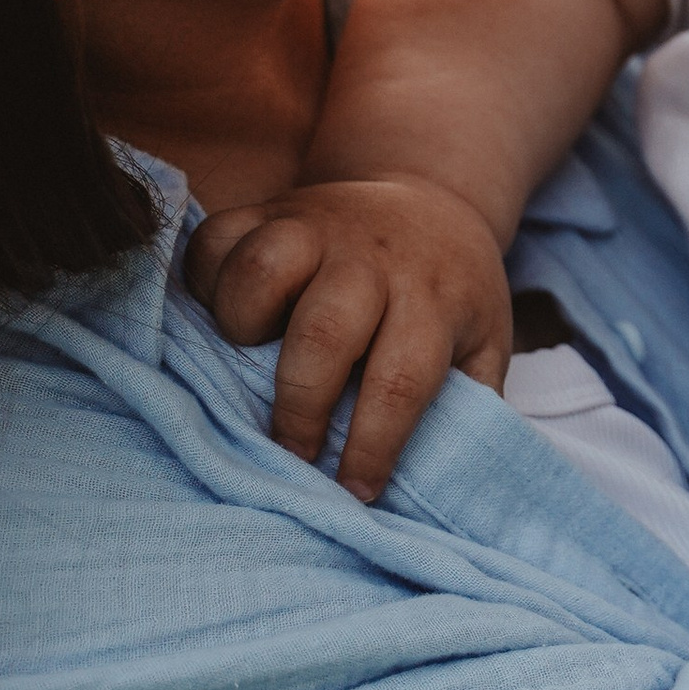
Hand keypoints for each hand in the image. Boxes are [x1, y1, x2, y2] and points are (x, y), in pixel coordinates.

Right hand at [183, 176, 512, 502]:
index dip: (374, 444)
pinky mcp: (268, 209)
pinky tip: (221, 314)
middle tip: (294, 451)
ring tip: (250, 358)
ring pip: (261, 268)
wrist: (429, 199)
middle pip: (323, 330)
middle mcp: (371, 259)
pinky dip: (204, 282)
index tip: (355, 490)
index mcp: (432, 298)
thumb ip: (469, 405)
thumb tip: (443, 485)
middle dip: (301, 405)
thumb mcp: (484, 343)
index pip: (401, 379)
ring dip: (242, 324)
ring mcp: (315, 226)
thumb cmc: (451, 293)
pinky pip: (215, 241)